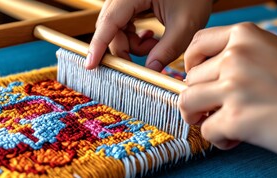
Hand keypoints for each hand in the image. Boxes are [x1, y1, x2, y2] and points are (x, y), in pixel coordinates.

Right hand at [85, 0, 211, 71]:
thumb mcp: (186, 24)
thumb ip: (167, 49)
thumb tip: (149, 71)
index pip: (109, 22)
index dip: (98, 45)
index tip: (90, 65)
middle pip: (110, 28)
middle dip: (124, 49)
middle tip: (142, 62)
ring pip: (116, 30)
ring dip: (132, 45)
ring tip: (155, 44)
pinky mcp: (128, 4)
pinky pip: (123, 26)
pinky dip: (134, 38)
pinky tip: (150, 37)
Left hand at [180, 22, 276, 158]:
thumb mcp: (274, 55)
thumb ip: (241, 57)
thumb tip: (205, 74)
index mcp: (246, 36)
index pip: (197, 44)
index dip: (191, 63)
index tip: (197, 76)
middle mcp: (236, 57)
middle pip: (191, 79)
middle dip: (200, 97)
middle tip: (219, 108)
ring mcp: (234, 87)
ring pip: (187, 103)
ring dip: (199, 117)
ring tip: (219, 123)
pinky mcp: (236, 119)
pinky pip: (205, 130)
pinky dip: (219, 139)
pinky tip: (237, 138)